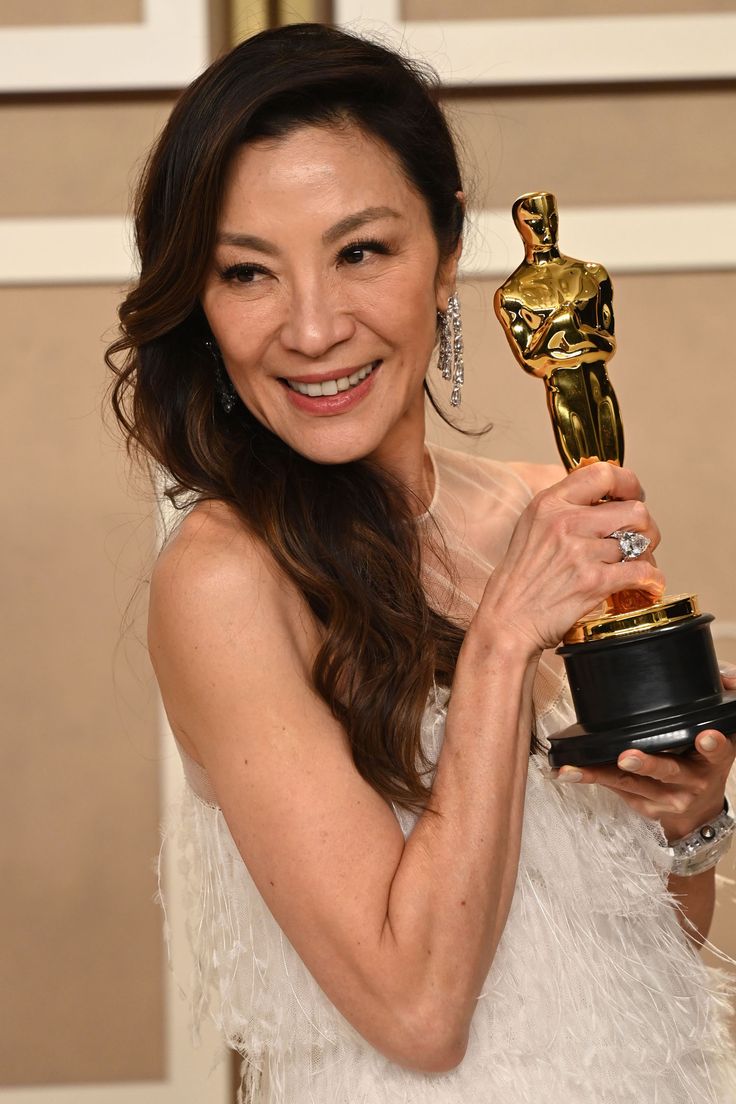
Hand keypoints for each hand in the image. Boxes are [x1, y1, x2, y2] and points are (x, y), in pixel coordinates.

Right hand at [477, 461, 664, 656]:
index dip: (629, 483)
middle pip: (634, 511)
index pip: (603, 473)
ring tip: (637, 565)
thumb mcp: (531, 528)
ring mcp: (580, 552)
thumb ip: (563, 509)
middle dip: (645, 527)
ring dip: (646, 556)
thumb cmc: (519, 579)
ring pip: (640, 543)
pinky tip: (648, 584)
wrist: (507, 619)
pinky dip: (652, 580)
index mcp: (550, 504)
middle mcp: (565, 522)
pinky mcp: (593, 582)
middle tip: (639, 540)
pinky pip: (642, 572)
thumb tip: (605, 500)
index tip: (634, 494)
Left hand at [555, 666, 735, 840]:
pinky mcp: (645, 806)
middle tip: (627, 756)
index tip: (705, 735)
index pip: (718, 751)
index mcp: (715, 760)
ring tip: (576, 769)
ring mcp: (668, 798)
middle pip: (668, 771)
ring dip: (602, 774)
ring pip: (632, 785)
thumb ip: (725, 701)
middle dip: (647, 763)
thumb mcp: (723, 730)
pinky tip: (570, 771)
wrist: (699, 808)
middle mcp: (693, 781)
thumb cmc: (703, 758)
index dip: (712, 744)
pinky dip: (593, 778)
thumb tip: (727, 676)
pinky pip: (616, 790)